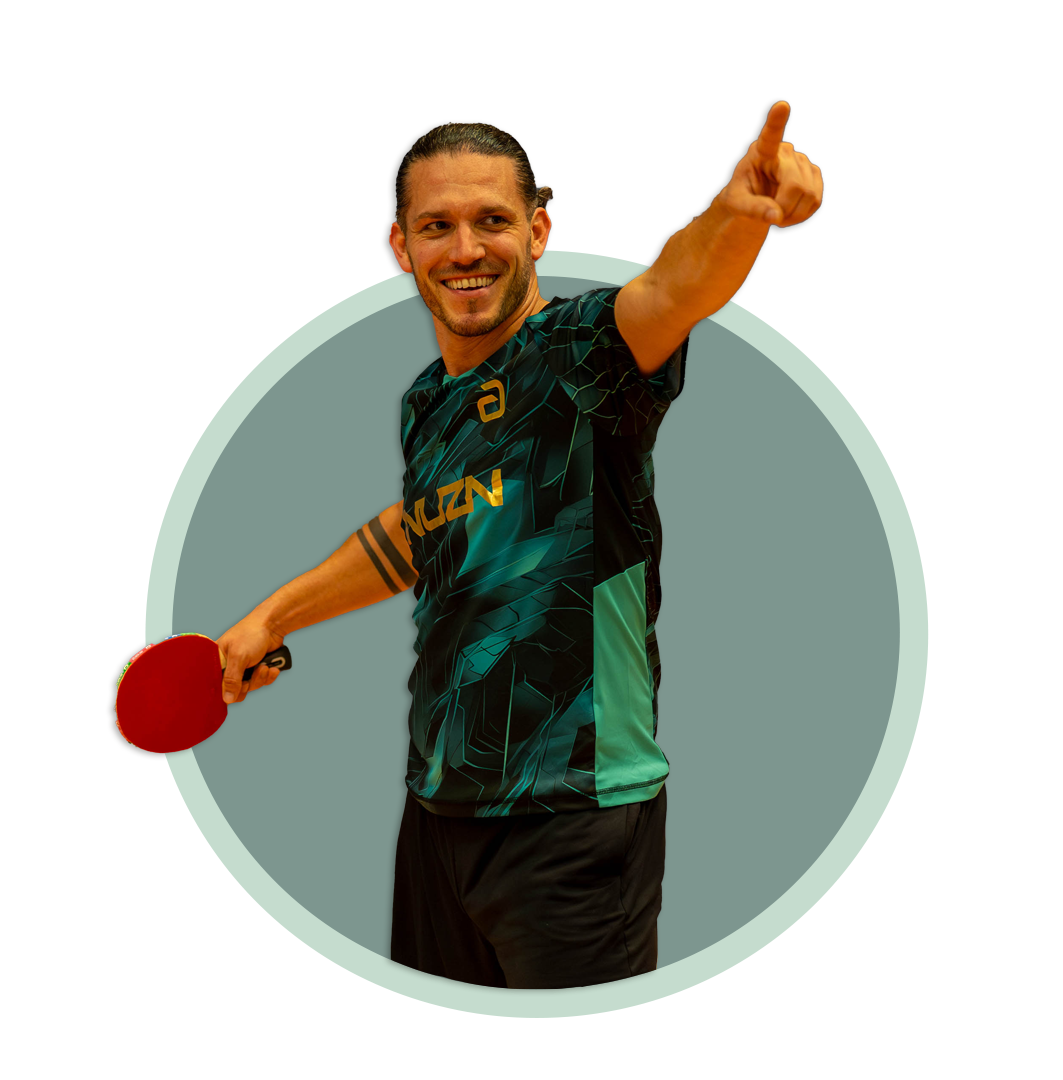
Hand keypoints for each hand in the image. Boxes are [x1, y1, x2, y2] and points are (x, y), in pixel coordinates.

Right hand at [216, 614, 285, 704]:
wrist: (273, 625)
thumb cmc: (251, 634)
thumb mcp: (239, 657)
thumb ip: (232, 679)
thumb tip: (227, 699)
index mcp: (218, 661)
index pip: (216, 684)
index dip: (227, 690)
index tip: (238, 688)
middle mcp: (229, 666)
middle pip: (236, 689)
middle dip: (250, 684)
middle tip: (257, 670)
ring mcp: (244, 668)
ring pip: (251, 686)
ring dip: (261, 678)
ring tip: (266, 666)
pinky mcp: (256, 668)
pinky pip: (261, 681)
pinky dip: (268, 676)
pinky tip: (273, 668)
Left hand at [718, 100, 823, 227]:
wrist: (754, 199)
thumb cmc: (740, 196)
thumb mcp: (736, 205)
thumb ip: (752, 209)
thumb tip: (776, 215)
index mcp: (761, 151)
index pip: (770, 134)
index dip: (777, 121)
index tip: (781, 106)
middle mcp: (786, 151)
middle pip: (796, 186)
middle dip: (784, 208)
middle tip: (770, 215)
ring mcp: (804, 161)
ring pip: (809, 196)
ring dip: (792, 214)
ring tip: (777, 210)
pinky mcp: (815, 175)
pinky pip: (815, 202)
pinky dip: (802, 214)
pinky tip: (789, 210)